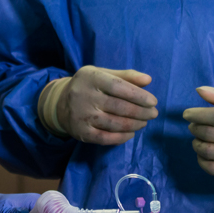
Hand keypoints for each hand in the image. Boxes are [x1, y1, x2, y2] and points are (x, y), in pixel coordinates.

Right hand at [41, 65, 157, 144]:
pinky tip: (131, 133)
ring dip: (134, 125)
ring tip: (144, 122)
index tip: (153, 101)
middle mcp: (85, 96)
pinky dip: (122, 137)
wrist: (60, 104)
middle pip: (119, 107)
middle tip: (153, 114)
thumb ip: (125, 76)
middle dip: (141, 112)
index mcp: (91, 78)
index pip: (118, 87)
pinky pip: (106, 138)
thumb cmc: (88, 86)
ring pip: (114, 124)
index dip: (138, 95)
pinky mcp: (82, 133)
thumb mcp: (102, 74)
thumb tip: (148, 80)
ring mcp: (82, 116)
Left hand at [183, 87, 213, 178]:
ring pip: (206, 150)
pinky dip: (201, 160)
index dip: (195, 114)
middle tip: (195, 125)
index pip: (213, 116)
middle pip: (207, 133)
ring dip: (196, 143)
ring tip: (199, 138)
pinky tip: (204, 153)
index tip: (187, 114)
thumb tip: (198, 90)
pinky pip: (210, 168)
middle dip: (195, 127)